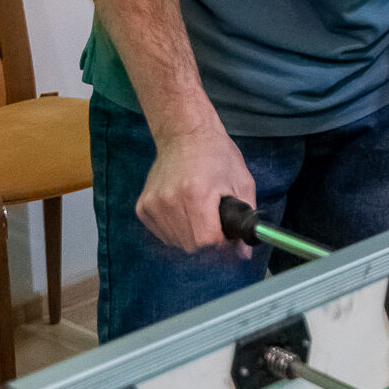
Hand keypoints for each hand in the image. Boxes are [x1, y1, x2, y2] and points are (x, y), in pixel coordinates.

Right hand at [137, 122, 256, 256]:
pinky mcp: (142, 207)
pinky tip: (185, 212)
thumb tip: (244, 254)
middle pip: (192, 246)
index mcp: (196, 193)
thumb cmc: (216, 154)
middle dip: (209, 243)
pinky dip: (177, 231)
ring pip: (176, 244)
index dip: (222, 245)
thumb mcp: (241, 181)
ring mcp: (153, 205)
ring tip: (201, 214)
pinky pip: (162, 236)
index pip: (207, 241)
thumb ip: (246, 218)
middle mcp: (170, 200)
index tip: (229, 239)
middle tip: (218, 225)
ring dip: (192, 237)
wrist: (184, 134)